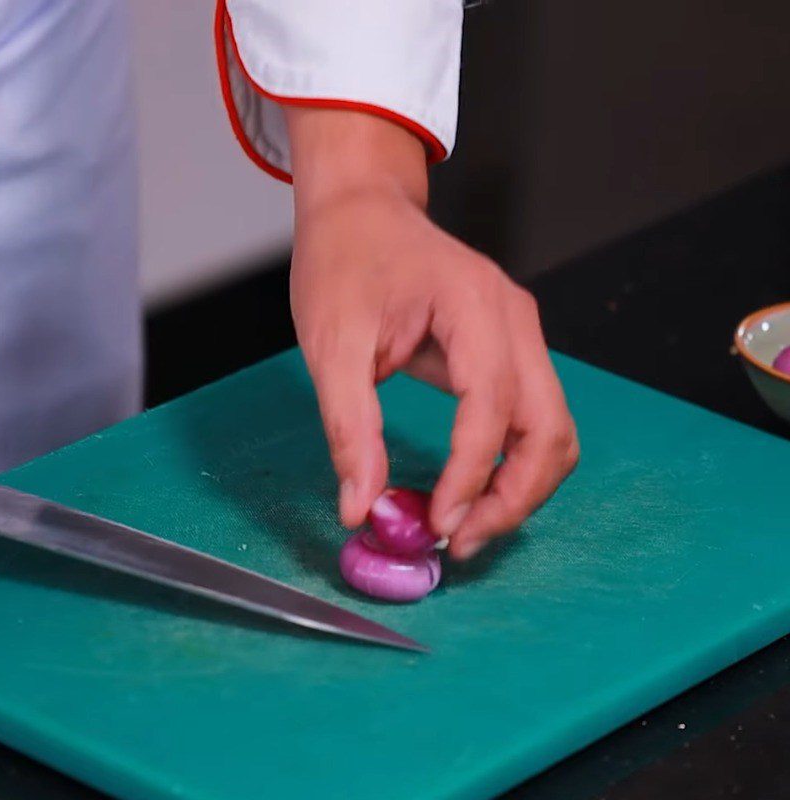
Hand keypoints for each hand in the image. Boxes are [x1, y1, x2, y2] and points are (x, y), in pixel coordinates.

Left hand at [285, 107, 578, 558]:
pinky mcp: (512, 349)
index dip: (470, 476)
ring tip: (468, 525)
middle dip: (513, 497)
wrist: (361, 211)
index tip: (436, 526)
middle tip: (460, 542)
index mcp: (473, 306)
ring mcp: (521, 334)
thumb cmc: (343, 263)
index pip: (492, 407)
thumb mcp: (331, 344)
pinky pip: (533, 419)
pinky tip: (474, 487)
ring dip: (521, 488)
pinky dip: (512, 463)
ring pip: (552, 431)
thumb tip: (361, 507)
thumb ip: (349, 428)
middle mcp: (515, 320)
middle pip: (550, 429)